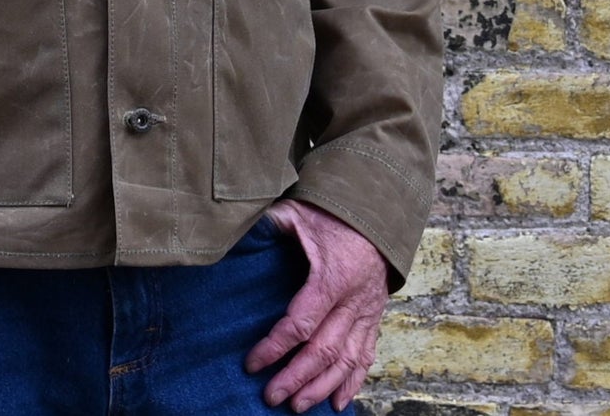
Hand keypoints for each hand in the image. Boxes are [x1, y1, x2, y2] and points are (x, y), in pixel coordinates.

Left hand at [245, 201, 388, 413]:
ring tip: (297, 406)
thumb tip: (234, 232)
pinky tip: (338, 403)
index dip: (275, 346)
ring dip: (322, 387)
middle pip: (324, 350)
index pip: (301, 323)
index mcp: (332, 277)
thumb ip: (270, 224)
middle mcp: (353, 301)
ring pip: (347, 360)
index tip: (252, 363)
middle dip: (296, 378)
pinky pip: (366, 356)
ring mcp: (367, 313)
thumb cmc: (330, 214)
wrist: (375, 215)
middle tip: (271, 397)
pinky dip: (353, 382)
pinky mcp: (374, 318)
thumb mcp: (297, 213)